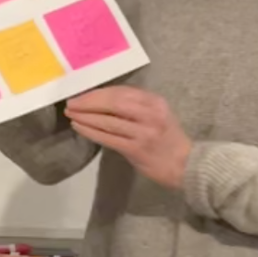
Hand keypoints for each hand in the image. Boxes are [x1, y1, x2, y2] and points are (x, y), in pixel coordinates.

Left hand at [66, 86, 192, 188]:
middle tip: (71, 104)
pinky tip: (79, 128)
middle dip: (88, 102)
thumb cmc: (168, 139)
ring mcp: (143, 132)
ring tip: (71, 115)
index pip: (121, 91)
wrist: (186, 164)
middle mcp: (150, 114)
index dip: (98, 93)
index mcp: (155, 102)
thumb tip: (101, 100)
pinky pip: (108, 138)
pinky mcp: (136, 149)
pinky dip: (90, 132)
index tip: (82, 95)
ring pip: (108, 120)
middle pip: (113, 102)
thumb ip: (135, 106)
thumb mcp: (157, 114)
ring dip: (85, 117)